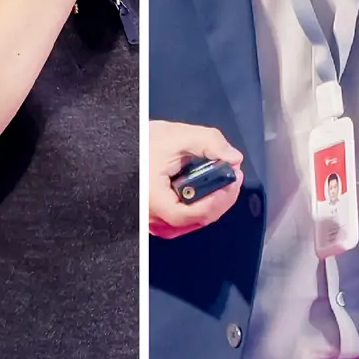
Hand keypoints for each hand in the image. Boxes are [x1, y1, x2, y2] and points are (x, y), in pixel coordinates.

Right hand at [149, 120, 243, 238]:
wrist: (123, 144)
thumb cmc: (144, 142)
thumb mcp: (179, 135)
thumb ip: (210, 143)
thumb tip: (235, 159)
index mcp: (152, 199)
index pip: (189, 214)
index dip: (216, 201)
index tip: (232, 180)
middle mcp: (149, 216)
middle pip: (194, 220)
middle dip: (220, 199)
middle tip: (234, 176)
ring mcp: (151, 220)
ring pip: (189, 223)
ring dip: (212, 204)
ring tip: (225, 182)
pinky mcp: (155, 216)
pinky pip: (181, 221)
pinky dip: (199, 208)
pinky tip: (209, 192)